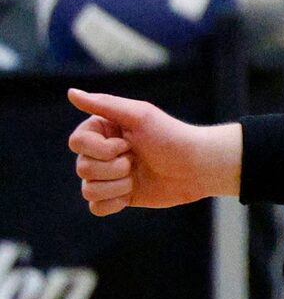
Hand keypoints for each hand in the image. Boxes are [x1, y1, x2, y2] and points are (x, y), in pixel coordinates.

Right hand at [68, 89, 240, 215]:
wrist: (198, 167)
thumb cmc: (171, 136)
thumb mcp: (140, 115)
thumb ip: (104, 104)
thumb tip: (71, 92)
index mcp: (103, 131)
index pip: (77, 142)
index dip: (100, 148)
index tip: (127, 143)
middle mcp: (102, 153)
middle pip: (82, 167)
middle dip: (113, 167)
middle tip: (137, 160)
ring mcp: (109, 176)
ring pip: (87, 189)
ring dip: (116, 185)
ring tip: (137, 176)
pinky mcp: (117, 196)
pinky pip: (96, 207)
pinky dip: (113, 203)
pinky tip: (131, 193)